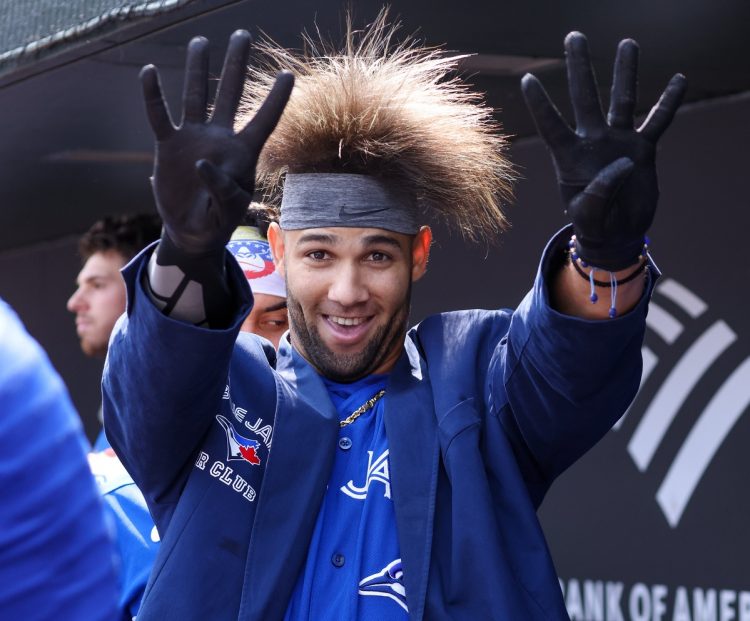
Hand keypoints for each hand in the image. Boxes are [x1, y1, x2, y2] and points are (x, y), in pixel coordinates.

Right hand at [141, 30, 293, 254]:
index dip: (275, 100)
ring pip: (195, 96)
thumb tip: (202, 164)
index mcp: (243, 154)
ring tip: (201, 41)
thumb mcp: (226, 213)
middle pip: (230, 95)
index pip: (263, 121)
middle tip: (241, 34)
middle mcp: (220, 139)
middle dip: (236, 65)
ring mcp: (194, 139)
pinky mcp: (169, 145)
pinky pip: (160, 117)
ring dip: (198, 70)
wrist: (192, 230)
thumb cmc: (217, 222)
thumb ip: (222, 191)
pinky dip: (153, 96)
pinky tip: (150, 72)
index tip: (287, 74)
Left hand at [521, 32, 685, 270]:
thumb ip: (597, 195)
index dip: (540, 104)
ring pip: (622, 100)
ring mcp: (618, 142)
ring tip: (628, 44)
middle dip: (580, 67)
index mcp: (570, 157)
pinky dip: (668, 103)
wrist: (617, 233)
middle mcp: (593, 142)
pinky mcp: (642, 149)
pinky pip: (657, 121)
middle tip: (574, 36)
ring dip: (625, 72)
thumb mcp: (588, 217)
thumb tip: (621, 163)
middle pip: (585, 98)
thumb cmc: (594, 225)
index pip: (552, 125)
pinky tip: (679, 80)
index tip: (527, 79)